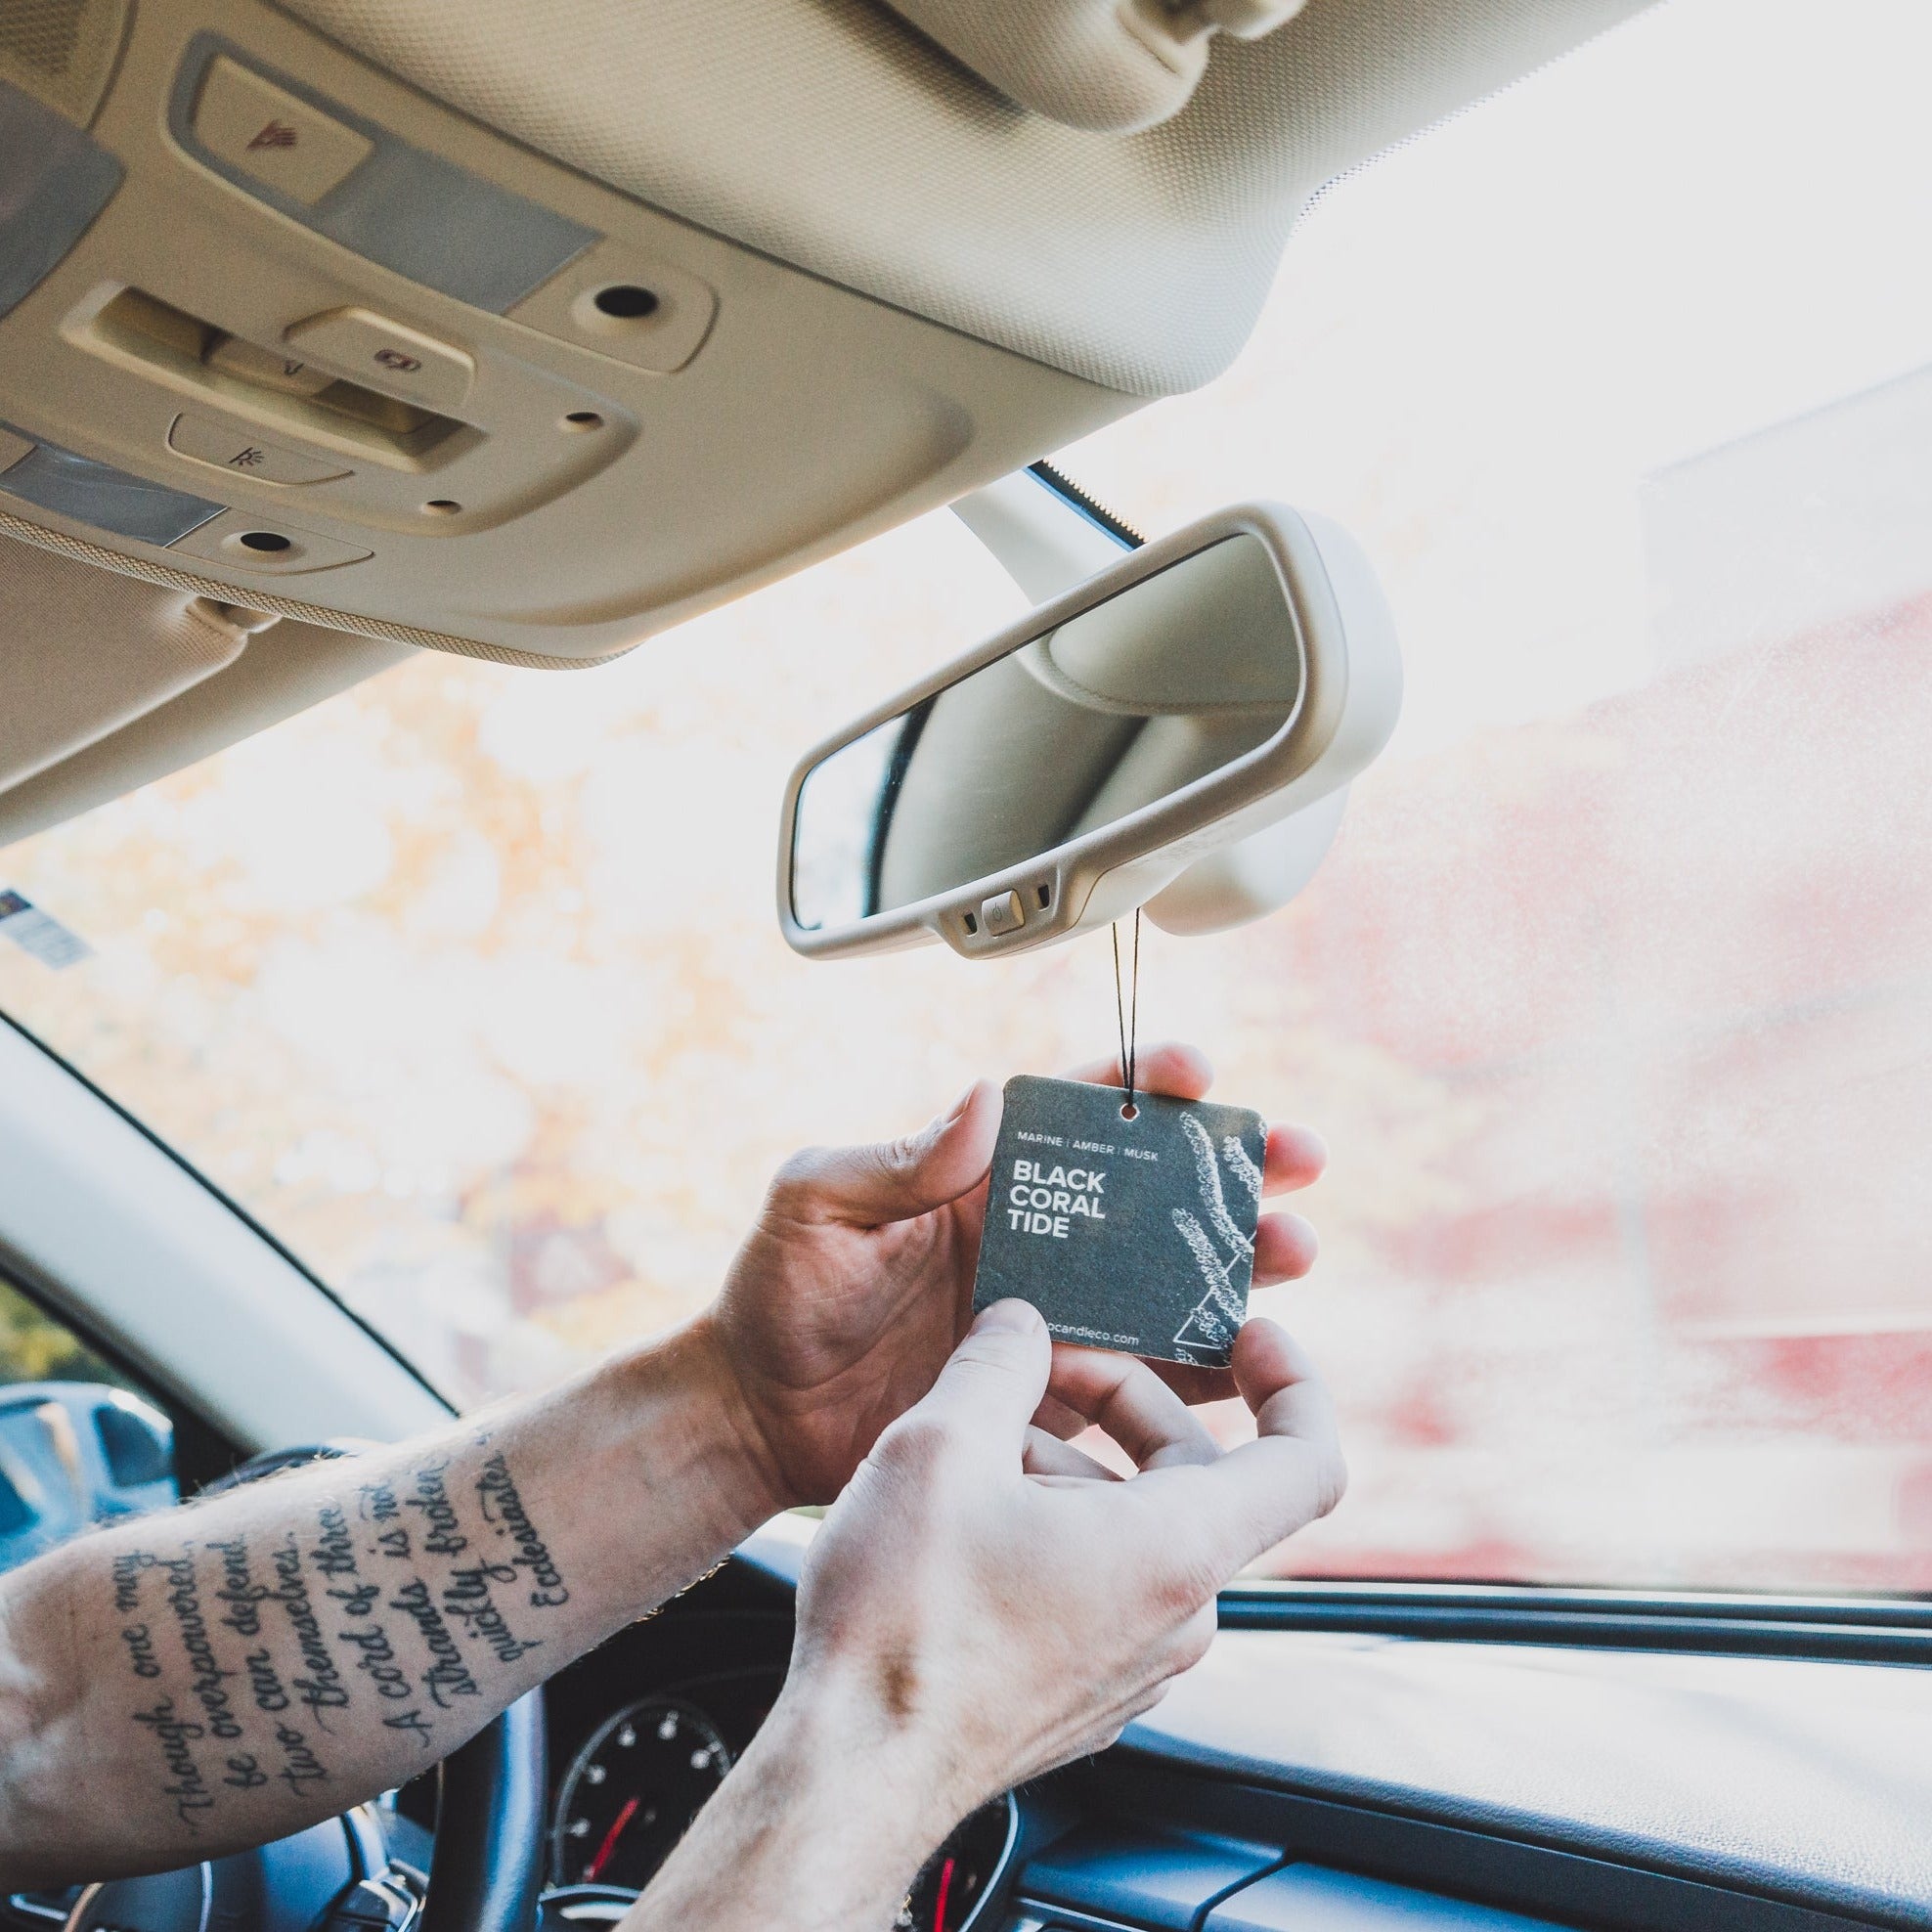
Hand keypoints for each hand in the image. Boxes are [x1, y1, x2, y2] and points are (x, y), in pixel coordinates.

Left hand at [700, 1044, 1327, 1509]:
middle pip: (1151, 1193)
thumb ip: (895, 1158)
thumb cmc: (776, 1295)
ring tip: (1294, 1251)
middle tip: (1294, 1158)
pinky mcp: (1056, 1394)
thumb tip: (982, 1100)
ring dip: (1237, 1263)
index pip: (1074, 1112)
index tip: (1196, 1071)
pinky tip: (1250, 1361)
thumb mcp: (815, 1204)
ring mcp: (1052, 1317)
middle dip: (1229, 1171)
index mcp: (982, 1176)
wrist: (760, 1417)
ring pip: (1167, 1280)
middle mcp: (1033, 1239)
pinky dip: (1201, 1370)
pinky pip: (1145, 1380)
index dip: (1140, 1086)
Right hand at [779, 1302, 1345, 1833]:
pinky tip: (968, 1512)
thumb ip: (998, 1360)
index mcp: (1176, 1551)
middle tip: (1037, 1363)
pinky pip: (1104, 1581)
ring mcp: (1134, 1664)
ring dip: (1071, 1461)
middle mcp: (1177, 1616)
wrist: (849, 1773)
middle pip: (1198, 1473)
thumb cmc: (901, 1627)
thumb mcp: (941, 1444)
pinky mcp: (1086, 1692)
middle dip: (1124, 1400)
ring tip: (974, 1443)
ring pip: (1139, 1525)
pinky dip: (1057, 1523)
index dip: (1292, 1381)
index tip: (1248, 1336)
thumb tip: (1020, 1324)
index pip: (1308, 1460)